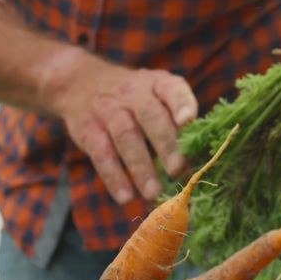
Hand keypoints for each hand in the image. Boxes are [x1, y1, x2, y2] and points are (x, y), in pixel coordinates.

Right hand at [49, 52, 197, 204]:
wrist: (82, 82)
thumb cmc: (135, 99)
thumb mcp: (156, 96)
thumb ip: (176, 122)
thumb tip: (197, 162)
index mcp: (157, 84)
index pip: (171, 88)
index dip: (181, 104)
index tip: (188, 121)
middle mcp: (133, 93)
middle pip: (150, 116)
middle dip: (165, 144)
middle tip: (177, 170)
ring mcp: (108, 110)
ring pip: (126, 136)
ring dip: (141, 167)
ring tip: (153, 193)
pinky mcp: (88, 129)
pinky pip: (101, 154)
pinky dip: (114, 177)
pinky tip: (126, 197)